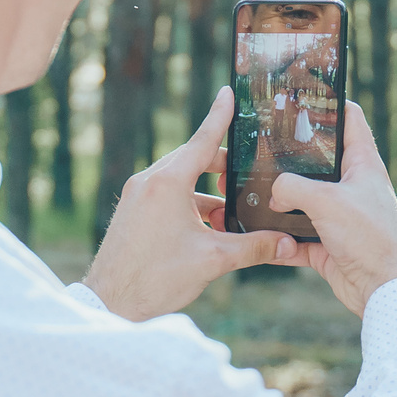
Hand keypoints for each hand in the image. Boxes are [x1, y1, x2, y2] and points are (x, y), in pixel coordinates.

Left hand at [82, 87, 297, 321]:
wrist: (109, 303)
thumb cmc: (155, 279)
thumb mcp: (212, 260)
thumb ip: (253, 247)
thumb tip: (288, 245)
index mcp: (167, 183)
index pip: (202, 140)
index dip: (219, 116)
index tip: (227, 93)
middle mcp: (148, 181)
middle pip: (193, 158)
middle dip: (222, 166)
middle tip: (247, 174)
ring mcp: (136, 195)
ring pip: (180, 179)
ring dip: (206, 192)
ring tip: (230, 214)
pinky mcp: (131, 210)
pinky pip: (166, 194)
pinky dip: (189, 203)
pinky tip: (206, 228)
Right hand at [267, 103, 396, 316]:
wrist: (384, 290)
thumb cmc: (369, 237)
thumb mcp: (327, 201)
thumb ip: (292, 187)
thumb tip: (271, 194)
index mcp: (363, 164)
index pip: (349, 119)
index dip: (329, 102)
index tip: (301, 94)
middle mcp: (352, 187)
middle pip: (317, 161)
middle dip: (289, 155)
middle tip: (259, 144)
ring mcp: (340, 217)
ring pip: (302, 201)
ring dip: (278, 201)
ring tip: (247, 189)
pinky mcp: (329, 245)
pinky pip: (296, 238)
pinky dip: (278, 240)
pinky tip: (256, 235)